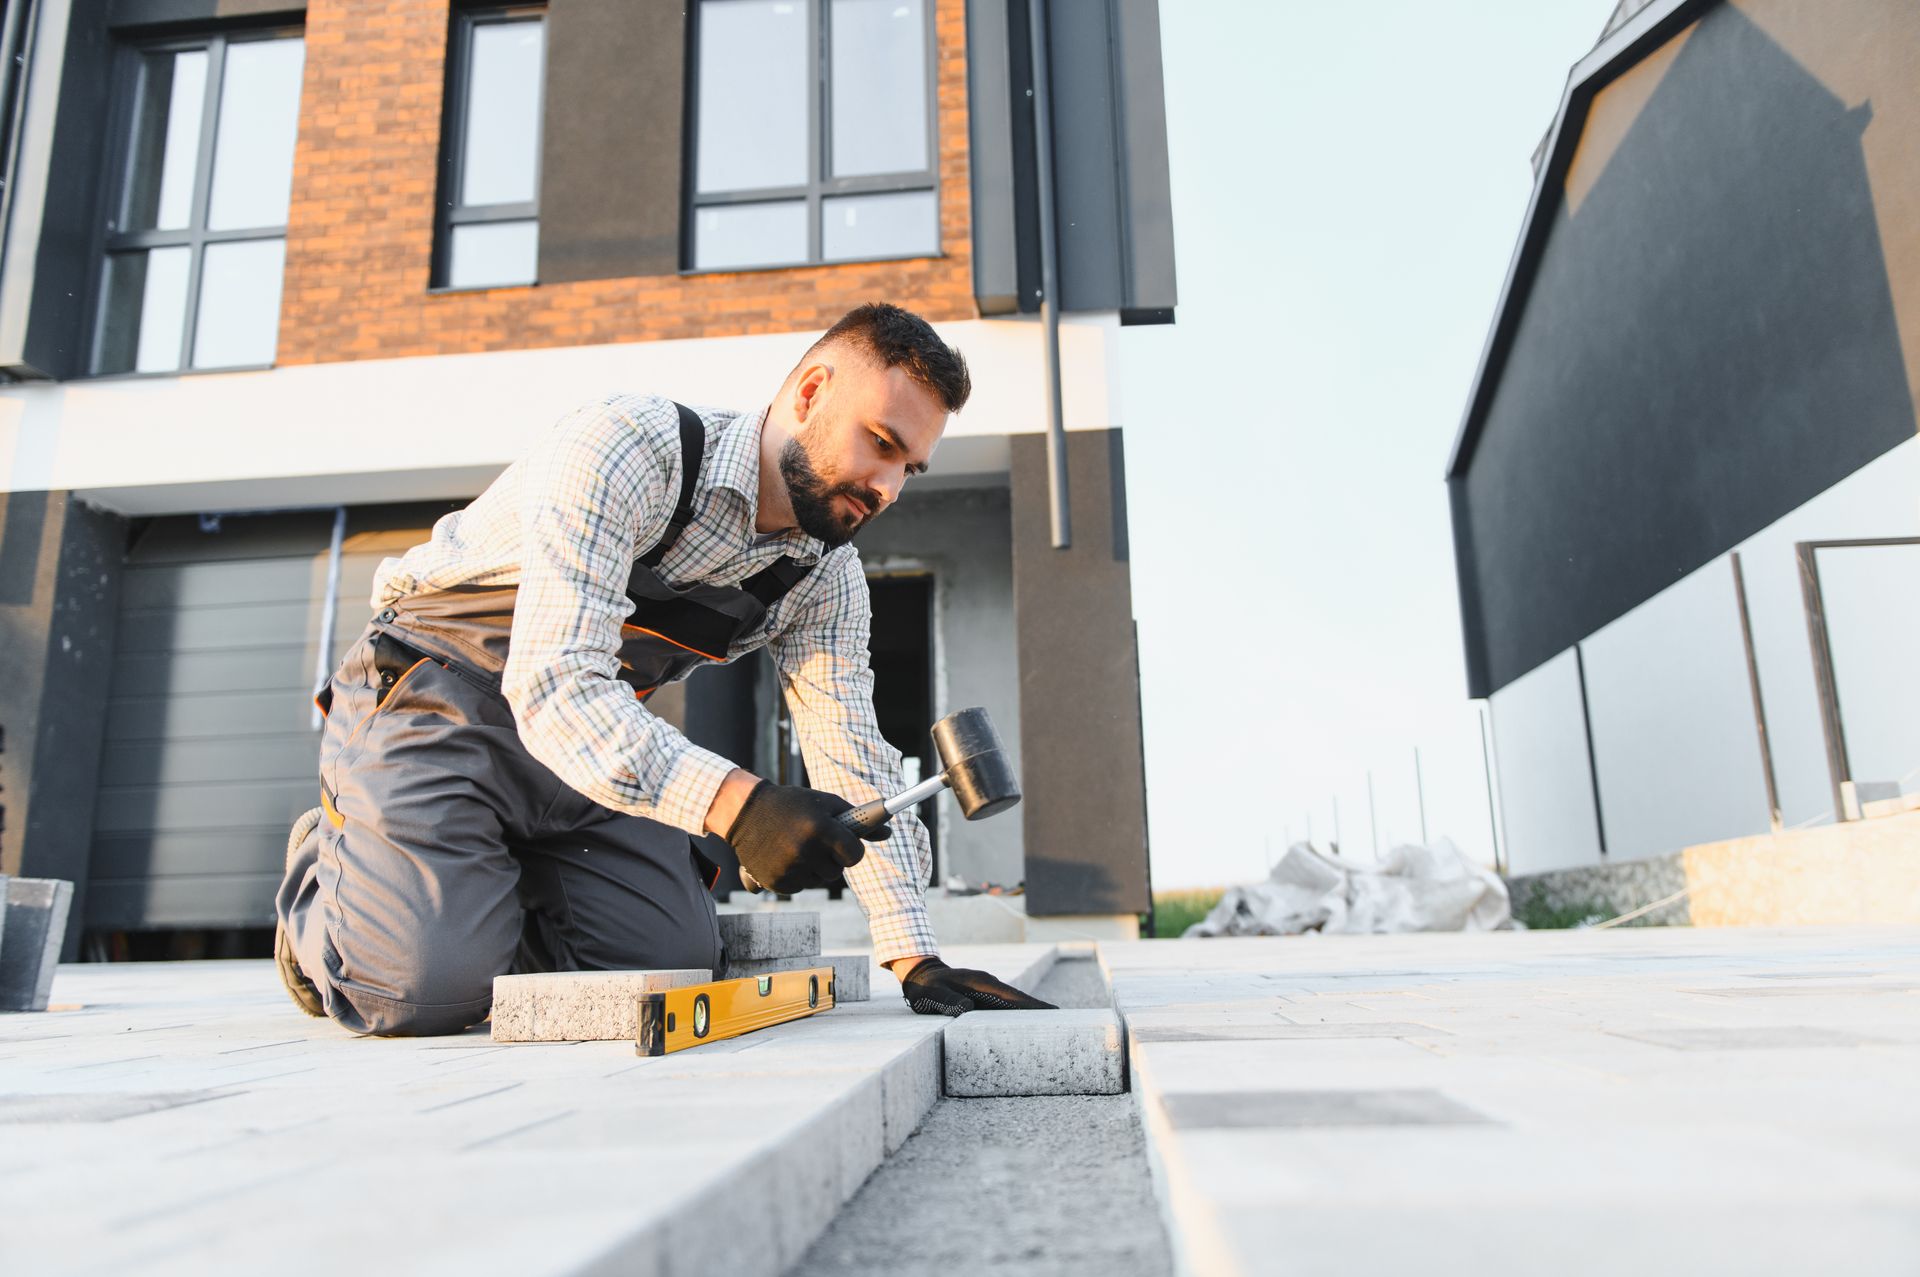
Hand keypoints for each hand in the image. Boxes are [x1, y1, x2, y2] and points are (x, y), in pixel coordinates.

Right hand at [723, 781, 886, 893]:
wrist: (745, 812)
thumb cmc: (792, 804)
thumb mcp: (825, 803)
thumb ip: (858, 818)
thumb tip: (889, 833)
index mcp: (819, 828)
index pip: (855, 855)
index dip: (852, 850)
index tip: (846, 844)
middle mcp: (804, 851)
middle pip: (838, 871)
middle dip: (832, 858)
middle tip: (817, 841)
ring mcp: (788, 869)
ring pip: (820, 881)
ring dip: (815, 868)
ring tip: (798, 846)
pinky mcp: (775, 883)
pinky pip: (801, 887)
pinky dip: (797, 876)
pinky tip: (785, 857)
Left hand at [896, 957, 1056, 1015]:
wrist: (921, 974)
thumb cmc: (926, 987)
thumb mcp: (932, 995)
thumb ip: (948, 1001)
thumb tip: (968, 1010)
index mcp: (982, 983)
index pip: (1013, 996)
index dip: (1033, 1005)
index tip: (1054, 1013)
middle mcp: (990, 984)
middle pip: (1020, 1000)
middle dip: (1040, 1011)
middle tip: (1062, 1024)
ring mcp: (988, 989)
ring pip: (1014, 1003)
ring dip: (1030, 1014)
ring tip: (1050, 1028)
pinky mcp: (984, 995)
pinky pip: (1005, 1006)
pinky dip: (1018, 1014)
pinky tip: (1025, 1026)